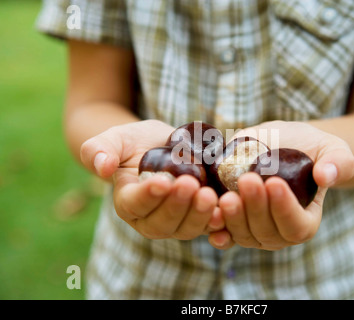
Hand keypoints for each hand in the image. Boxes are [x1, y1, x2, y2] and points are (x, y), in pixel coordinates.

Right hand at [80, 119, 223, 239]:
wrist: (164, 146)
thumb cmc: (136, 142)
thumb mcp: (116, 138)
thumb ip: (99, 149)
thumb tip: (101, 167)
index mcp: (127, 202)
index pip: (134, 204)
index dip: (148, 196)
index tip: (162, 181)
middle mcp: (150, 219)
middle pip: (161, 223)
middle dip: (177, 206)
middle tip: (190, 185)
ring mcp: (176, 222)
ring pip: (185, 229)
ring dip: (198, 216)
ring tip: (209, 196)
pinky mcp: (198, 219)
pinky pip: (208, 228)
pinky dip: (217, 224)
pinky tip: (226, 211)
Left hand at [208, 120, 353, 249]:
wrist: (279, 145)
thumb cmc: (309, 148)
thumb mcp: (331, 149)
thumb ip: (338, 162)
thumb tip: (327, 175)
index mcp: (306, 221)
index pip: (296, 225)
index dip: (285, 208)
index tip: (274, 182)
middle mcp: (279, 233)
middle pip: (266, 232)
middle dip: (255, 208)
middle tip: (246, 180)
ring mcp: (254, 232)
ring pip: (242, 234)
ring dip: (233, 218)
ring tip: (225, 196)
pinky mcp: (232, 223)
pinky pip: (223, 232)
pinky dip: (215, 227)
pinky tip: (209, 216)